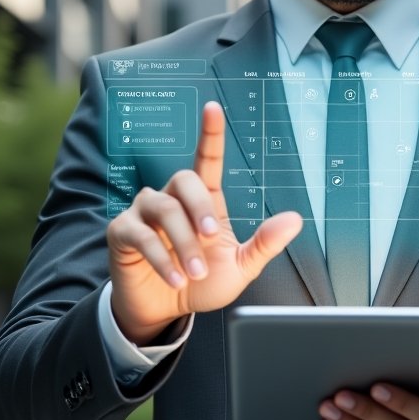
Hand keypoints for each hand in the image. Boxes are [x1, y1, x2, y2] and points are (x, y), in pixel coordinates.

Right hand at [106, 101, 302, 343]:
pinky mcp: (123, 232)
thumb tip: (295, 220)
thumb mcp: (240, 267)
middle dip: (200, 207)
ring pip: (163, 207)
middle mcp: (173, 198)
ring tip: (194, 272)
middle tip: (211, 236)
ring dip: (183, 242)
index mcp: (204, 200)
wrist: (166, 310)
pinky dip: (162, 259)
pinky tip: (176, 278)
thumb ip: (265, 243)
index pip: (207, 159)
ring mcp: (145, 213)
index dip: (210, 134)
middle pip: (184, 179)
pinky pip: (141, 235)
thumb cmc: (201, 282)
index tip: (213, 108)